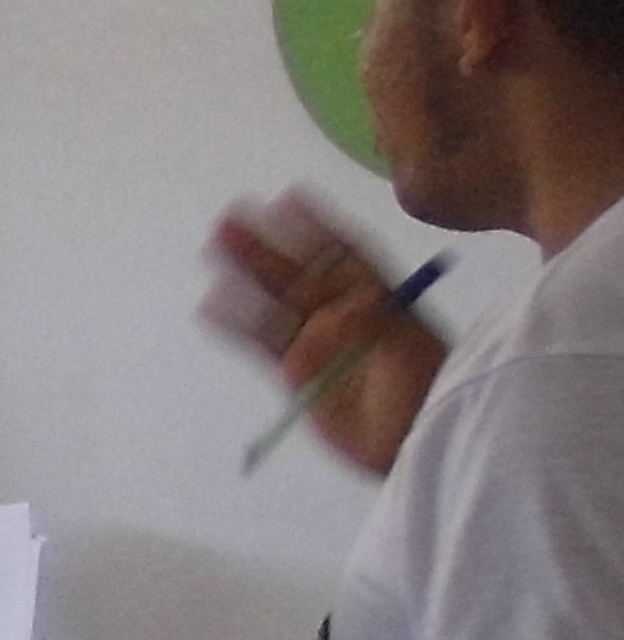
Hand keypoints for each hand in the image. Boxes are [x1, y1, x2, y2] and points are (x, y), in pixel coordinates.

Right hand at [210, 193, 444, 475]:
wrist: (417, 441)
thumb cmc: (426, 391)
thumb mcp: (411, 352)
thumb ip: (373, 324)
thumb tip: (334, 309)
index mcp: (377, 299)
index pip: (343, 254)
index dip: (316, 226)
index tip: (288, 197)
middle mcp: (342, 313)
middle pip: (299, 272)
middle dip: (266, 244)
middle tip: (231, 216)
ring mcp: (316, 342)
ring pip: (274, 301)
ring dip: (245, 273)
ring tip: (213, 247)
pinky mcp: (294, 373)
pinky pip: (260, 341)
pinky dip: (237, 322)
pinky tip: (211, 304)